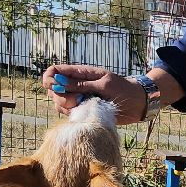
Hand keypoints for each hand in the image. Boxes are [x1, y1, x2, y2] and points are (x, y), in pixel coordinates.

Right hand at [46, 65, 185, 123]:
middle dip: (60, 96)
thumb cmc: (123, 89)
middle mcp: (76, 85)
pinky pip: (68, 113)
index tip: (53, 87)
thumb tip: (60, 82)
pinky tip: (85, 114)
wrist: (137, 103)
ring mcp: (78, 98)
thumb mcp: (104, 84)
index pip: (54, 71)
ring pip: (59, 103)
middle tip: (77, 100)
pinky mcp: (82, 110)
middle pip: (53, 89)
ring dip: (66, 107)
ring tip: (84, 107)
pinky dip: (72, 115)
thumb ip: (82, 84)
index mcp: (80, 73)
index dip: (49, 78)